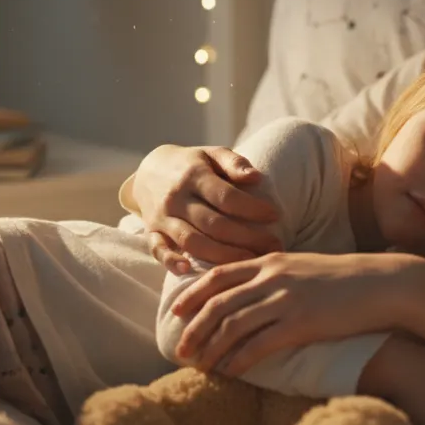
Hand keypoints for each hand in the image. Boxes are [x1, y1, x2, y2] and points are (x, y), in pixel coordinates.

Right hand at [132, 144, 281, 271]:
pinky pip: (157, 250)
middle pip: (213, 224)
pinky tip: (188, 270)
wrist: (149, 171)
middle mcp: (176, 198)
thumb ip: (234, 163)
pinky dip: (170, 261)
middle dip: (247, 238)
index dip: (252, 208)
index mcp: (194, 176)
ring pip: (191, 241)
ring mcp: (162, 217)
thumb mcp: (212, 154)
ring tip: (250, 261)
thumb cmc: (192, 164)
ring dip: (221, 255)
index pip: (226, 196)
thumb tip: (256, 177)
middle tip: (274, 247)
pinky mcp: (151, 232)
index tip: (276, 216)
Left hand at [172, 252, 410, 373]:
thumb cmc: (344, 279)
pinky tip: (230, 372)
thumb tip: (252, 290)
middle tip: (180, 349)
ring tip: (201, 366)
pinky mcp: (300, 323)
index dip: (192, 294)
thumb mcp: (303, 266)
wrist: (382, 283)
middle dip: (193, 328)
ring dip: (211, 349)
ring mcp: (285, 300)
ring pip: (232, 326)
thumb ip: (275, 274)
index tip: (176, 312)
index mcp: (270, 261)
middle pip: (218, 304)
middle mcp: (272, 277)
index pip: (218, 275)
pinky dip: (239, 360)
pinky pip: (258, 345)